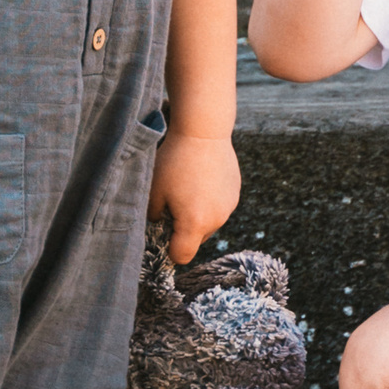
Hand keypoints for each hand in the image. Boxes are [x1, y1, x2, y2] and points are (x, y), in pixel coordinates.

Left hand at [147, 131, 240, 263]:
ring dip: (198, 215)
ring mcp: (229, 207)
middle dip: (183, 229)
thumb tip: (158, 224)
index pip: (181, 256)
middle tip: (173, 202)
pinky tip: (201, 179)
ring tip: (188, 187)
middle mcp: (216, 220)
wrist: (203, 132)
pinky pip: (219, 207)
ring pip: (209, 223)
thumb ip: (153, 217)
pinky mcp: (235, 194)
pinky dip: (209, 201)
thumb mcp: (154, 191)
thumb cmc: (174, 162)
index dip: (169, 250)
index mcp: (194, 224)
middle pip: (197, 239)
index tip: (163, 232)